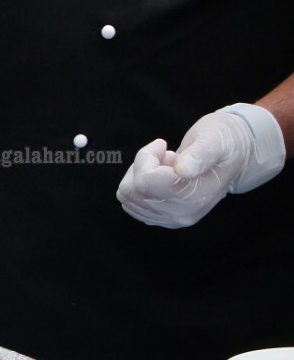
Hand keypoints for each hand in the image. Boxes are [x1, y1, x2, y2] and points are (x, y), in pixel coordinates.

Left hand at [117, 104, 284, 227]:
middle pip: (133, 190)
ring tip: (165, 166)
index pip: (146, 181)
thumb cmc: (223, 141)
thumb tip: (183, 169)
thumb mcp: (214, 140)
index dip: (146, 158)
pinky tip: (160, 177)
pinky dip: (138, 186)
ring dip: (140, 176)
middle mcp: (183, 214)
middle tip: (164, 155)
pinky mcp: (162, 218)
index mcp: (197, 196)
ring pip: (127, 197)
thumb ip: (199, 154)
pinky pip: (131, 204)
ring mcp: (172, 219)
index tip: (162, 145)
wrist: (232, 154)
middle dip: (142, 165)